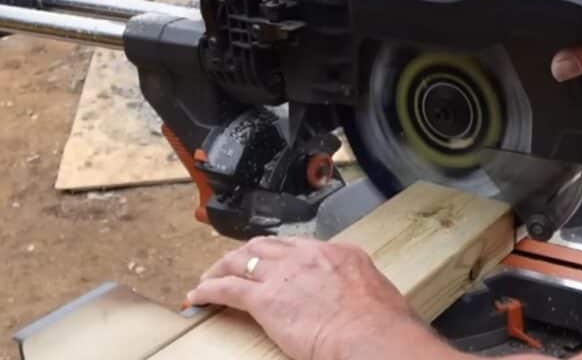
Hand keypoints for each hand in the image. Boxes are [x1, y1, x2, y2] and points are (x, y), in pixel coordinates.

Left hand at [187, 237, 452, 359]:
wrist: (373, 336)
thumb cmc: (384, 327)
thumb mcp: (380, 296)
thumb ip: (362, 293)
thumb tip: (365, 306)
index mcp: (339, 254)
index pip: (300, 247)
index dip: (281, 254)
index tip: (274, 262)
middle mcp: (308, 257)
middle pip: (266, 246)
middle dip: (247, 253)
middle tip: (234, 263)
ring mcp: (284, 275)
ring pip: (241, 261)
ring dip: (222, 267)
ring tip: (210, 277)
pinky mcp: (265, 299)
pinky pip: (227, 288)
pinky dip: (208, 290)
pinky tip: (197, 296)